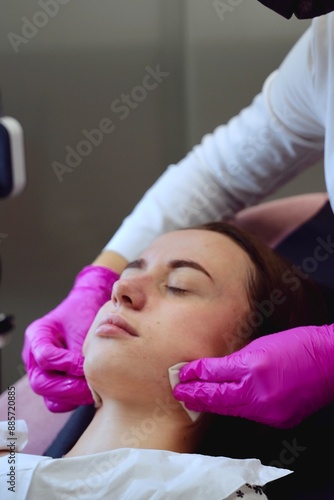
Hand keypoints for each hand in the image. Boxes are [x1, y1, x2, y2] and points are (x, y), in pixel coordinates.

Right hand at [22, 265, 119, 411]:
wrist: (90, 308)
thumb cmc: (84, 313)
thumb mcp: (81, 325)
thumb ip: (79, 349)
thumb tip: (84, 374)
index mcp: (37, 336)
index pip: (45, 357)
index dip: (66, 363)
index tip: (85, 362)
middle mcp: (35, 357)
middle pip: (41, 383)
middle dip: (68, 387)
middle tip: (90, 385)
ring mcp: (44, 373)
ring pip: (50, 397)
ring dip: (72, 397)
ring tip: (93, 390)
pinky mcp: (57, 384)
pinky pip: (61, 401)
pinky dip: (75, 399)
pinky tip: (92, 391)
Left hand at [173, 325, 333, 427]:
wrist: (329, 361)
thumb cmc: (297, 345)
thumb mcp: (260, 344)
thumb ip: (236, 360)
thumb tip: (213, 369)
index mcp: (252, 367)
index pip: (213, 373)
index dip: (194, 374)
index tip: (182, 374)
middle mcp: (258, 392)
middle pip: (217, 397)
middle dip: (195, 394)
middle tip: (179, 392)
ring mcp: (268, 409)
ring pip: (230, 409)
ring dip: (210, 404)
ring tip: (194, 400)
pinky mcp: (277, 419)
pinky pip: (248, 414)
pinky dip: (233, 408)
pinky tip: (222, 405)